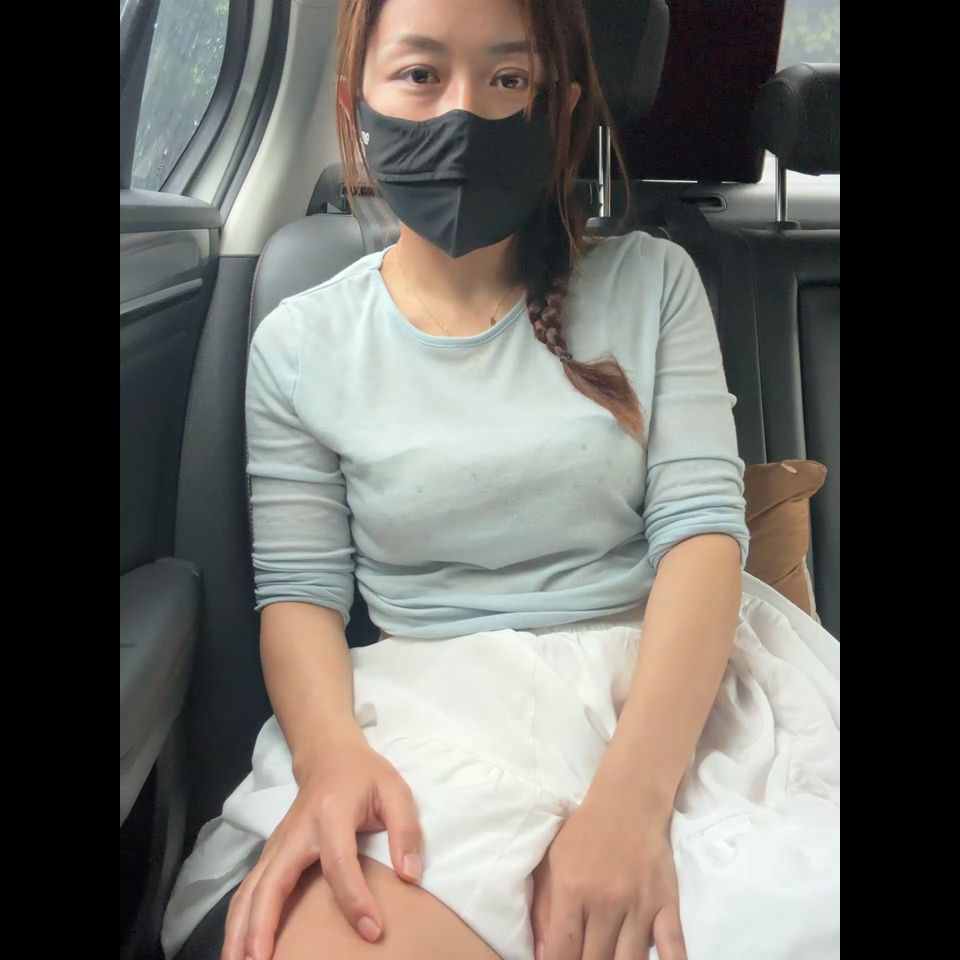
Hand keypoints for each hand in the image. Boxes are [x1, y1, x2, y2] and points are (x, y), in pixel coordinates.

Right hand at [220, 740, 423, 959]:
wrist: (328, 756)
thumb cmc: (364, 777)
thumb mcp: (394, 791)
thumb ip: (406, 831)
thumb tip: (410, 875)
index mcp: (331, 814)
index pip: (339, 862)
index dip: (354, 899)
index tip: (373, 931)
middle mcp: (296, 832)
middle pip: (273, 882)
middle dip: (263, 925)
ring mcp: (277, 844)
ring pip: (249, 890)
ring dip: (239, 930)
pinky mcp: (270, 855)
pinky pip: (248, 891)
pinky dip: (237, 922)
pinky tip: (238, 951)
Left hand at [531, 793, 685, 959]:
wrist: (628, 802)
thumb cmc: (584, 833)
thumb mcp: (552, 862)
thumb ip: (543, 910)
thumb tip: (542, 956)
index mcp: (572, 891)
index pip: (562, 951)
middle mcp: (606, 902)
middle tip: (586, 959)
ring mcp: (639, 905)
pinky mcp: (666, 903)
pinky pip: (673, 946)